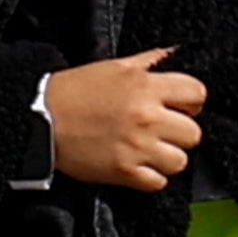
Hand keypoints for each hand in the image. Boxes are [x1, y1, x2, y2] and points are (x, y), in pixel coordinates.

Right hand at [47, 49, 206, 190]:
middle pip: (193, 133)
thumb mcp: (113, 66)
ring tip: (149, 150)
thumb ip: (149, 61)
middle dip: (179, 132)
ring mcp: (137, 147)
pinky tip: (137, 165)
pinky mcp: (124, 171)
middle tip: (161, 131)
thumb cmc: (73, 91)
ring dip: (167, 157)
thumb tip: (175, 54)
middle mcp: (147, 117)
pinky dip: (150, 177)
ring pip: (180, 161)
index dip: (190, 102)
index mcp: (146, 87)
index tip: (179, 107)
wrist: (39, 119)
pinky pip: (158, 182)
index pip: (197, 95)